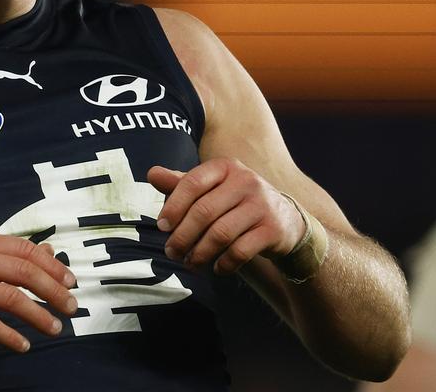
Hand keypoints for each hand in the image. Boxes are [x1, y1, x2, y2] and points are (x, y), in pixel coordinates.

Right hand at [0, 230, 78, 352]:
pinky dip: (11, 337)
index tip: (71, 282)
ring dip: (39, 316)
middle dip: (54, 291)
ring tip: (55, 328)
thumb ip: (8, 257)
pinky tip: (24, 345)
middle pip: (24, 271)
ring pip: (12, 297)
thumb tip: (50, 254)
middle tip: (72, 307)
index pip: (26, 249)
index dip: (53, 266)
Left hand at [148, 159, 304, 274]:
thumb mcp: (211, 188)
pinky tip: (216, 268)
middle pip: (204, 211)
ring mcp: (262, 205)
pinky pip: (240, 251)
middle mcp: (246, 181)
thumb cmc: (235, 202)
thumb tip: (152, 173)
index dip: (174, 206)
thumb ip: (182, 183)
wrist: (284, 219)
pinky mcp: (272, 229)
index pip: (193, 182)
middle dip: (183, 236)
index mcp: (226, 167)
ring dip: (200, 253)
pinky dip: (224, 263)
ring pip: (221, 234)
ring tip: (190, 263)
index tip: (162, 226)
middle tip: (172, 252)